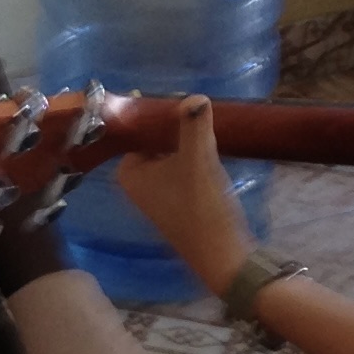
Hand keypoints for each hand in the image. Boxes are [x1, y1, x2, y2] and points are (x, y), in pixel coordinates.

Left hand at [112, 98, 253, 292]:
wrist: (224, 256)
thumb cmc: (201, 206)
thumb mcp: (198, 159)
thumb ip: (194, 125)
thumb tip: (195, 97)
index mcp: (129, 173)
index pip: (137, 131)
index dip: (156, 114)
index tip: (178, 97)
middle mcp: (137, 186)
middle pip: (154, 143)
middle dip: (174, 126)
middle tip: (197, 107)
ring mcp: (158, 198)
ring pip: (170, 156)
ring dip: (186, 142)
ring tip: (206, 123)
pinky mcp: (178, 206)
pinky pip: (181, 171)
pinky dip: (193, 159)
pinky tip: (211, 150)